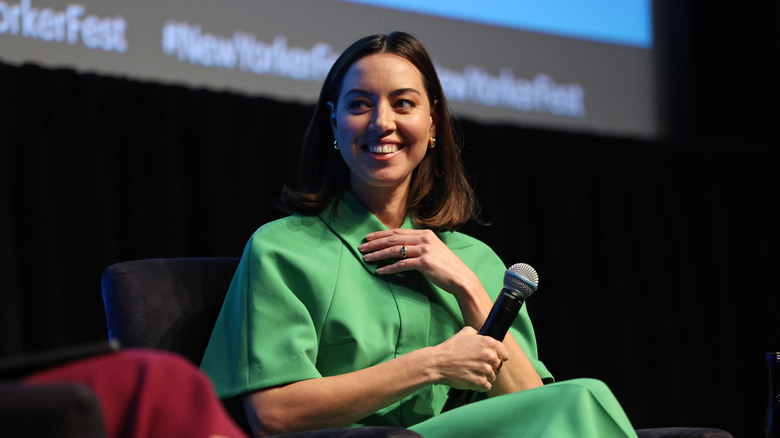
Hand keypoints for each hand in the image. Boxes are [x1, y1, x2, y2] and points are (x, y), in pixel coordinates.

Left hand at [359, 229, 480, 299]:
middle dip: (375, 243)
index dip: (380, 234)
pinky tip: (379, 271)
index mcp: (425, 233)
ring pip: (395, 250)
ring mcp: (424, 249)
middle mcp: (424, 238)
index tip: (368, 238)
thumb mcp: (433, 250)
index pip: (398, 231)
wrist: (461, 278)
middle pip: (393, 239)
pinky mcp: (424, 262)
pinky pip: (401, 264)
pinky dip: (388, 268)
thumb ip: (418, 246)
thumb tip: (399, 248)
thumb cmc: (446, 267)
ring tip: (366, 259)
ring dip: (378, 255)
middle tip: (361, 248)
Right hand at [428, 327, 509, 391]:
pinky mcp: (479, 382)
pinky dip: (480, 385)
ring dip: (484, 376)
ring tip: (473, 373)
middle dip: (490, 367)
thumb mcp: (466, 331)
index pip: (504, 353)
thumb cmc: (451, 347)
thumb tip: (485, 337)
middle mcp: (489, 356)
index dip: (500, 356)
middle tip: (478, 366)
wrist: (438, 362)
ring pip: (492, 377)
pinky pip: (487, 386)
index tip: (495, 360)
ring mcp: (485, 370)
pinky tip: (472, 380)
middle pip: (498, 366)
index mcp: (488, 343)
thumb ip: (479, 334)